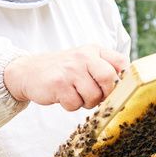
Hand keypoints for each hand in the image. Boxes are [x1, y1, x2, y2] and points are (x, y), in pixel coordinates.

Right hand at [3, 45, 128, 110]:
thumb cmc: (64, 71)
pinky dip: (71, 106)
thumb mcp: (85, 62)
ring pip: (93, 96)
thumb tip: (126, 87)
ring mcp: (70, 69)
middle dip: (106, 94)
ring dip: (86, 103)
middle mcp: (84, 56)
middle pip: (109, 78)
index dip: (123, 79)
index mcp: (94, 50)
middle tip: (97, 96)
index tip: (116, 88)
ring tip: (76, 95)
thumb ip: (105, 69)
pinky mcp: (58, 83)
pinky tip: (63, 96)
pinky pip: (75, 104)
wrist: (29, 71)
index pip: (121, 62)